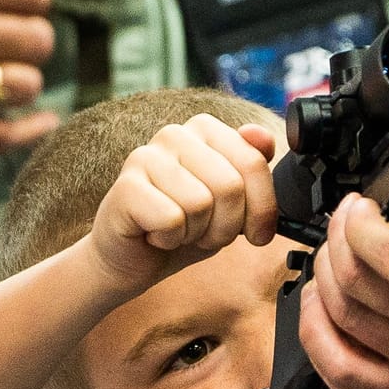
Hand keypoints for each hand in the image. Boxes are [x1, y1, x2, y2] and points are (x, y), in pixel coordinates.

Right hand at [83, 115, 278, 294]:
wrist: (133, 259)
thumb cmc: (186, 226)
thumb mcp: (235, 202)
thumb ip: (253, 168)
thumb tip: (262, 135)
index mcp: (205, 130)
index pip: (254, 162)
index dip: (262, 209)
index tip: (256, 233)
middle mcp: (175, 134)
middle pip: (230, 186)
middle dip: (227, 226)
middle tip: (205, 232)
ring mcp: (145, 157)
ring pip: (200, 203)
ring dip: (196, 233)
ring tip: (179, 231)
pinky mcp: (126, 187)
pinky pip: (171, 219)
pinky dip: (170, 239)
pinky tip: (155, 234)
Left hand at [299, 195, 388, 388]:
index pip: (386, 249)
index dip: (358, 221)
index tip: (362, 206)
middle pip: (356, 280)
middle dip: (338, 242)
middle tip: (345, 225)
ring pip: (346, 317)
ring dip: (325, 280)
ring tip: (333, 258)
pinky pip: (350, 371)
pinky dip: (321, 337)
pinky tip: (319, 310)